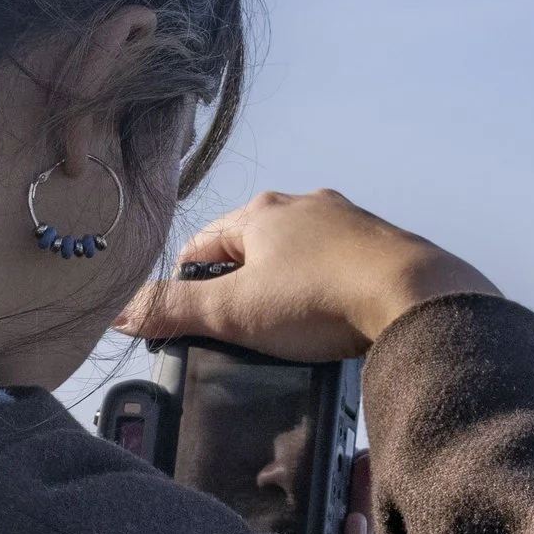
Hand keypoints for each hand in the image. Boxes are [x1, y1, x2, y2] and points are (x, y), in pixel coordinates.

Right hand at [116, 186, 499, 369]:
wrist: (412, 297)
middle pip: (252, 246)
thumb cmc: (319, 298)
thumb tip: (121, 311)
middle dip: (241, 283)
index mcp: (260, 213)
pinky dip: (327, 287)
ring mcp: (346, 221)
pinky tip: (331, 317)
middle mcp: (303, 205)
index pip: (203, 243)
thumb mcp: (233, 311)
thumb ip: (174, 310)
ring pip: (298, 252)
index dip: (189, 282)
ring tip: (287, 327)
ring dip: (286, 283)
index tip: (190, 318)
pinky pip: (338, 264)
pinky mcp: (380, 245)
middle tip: (239, 329)